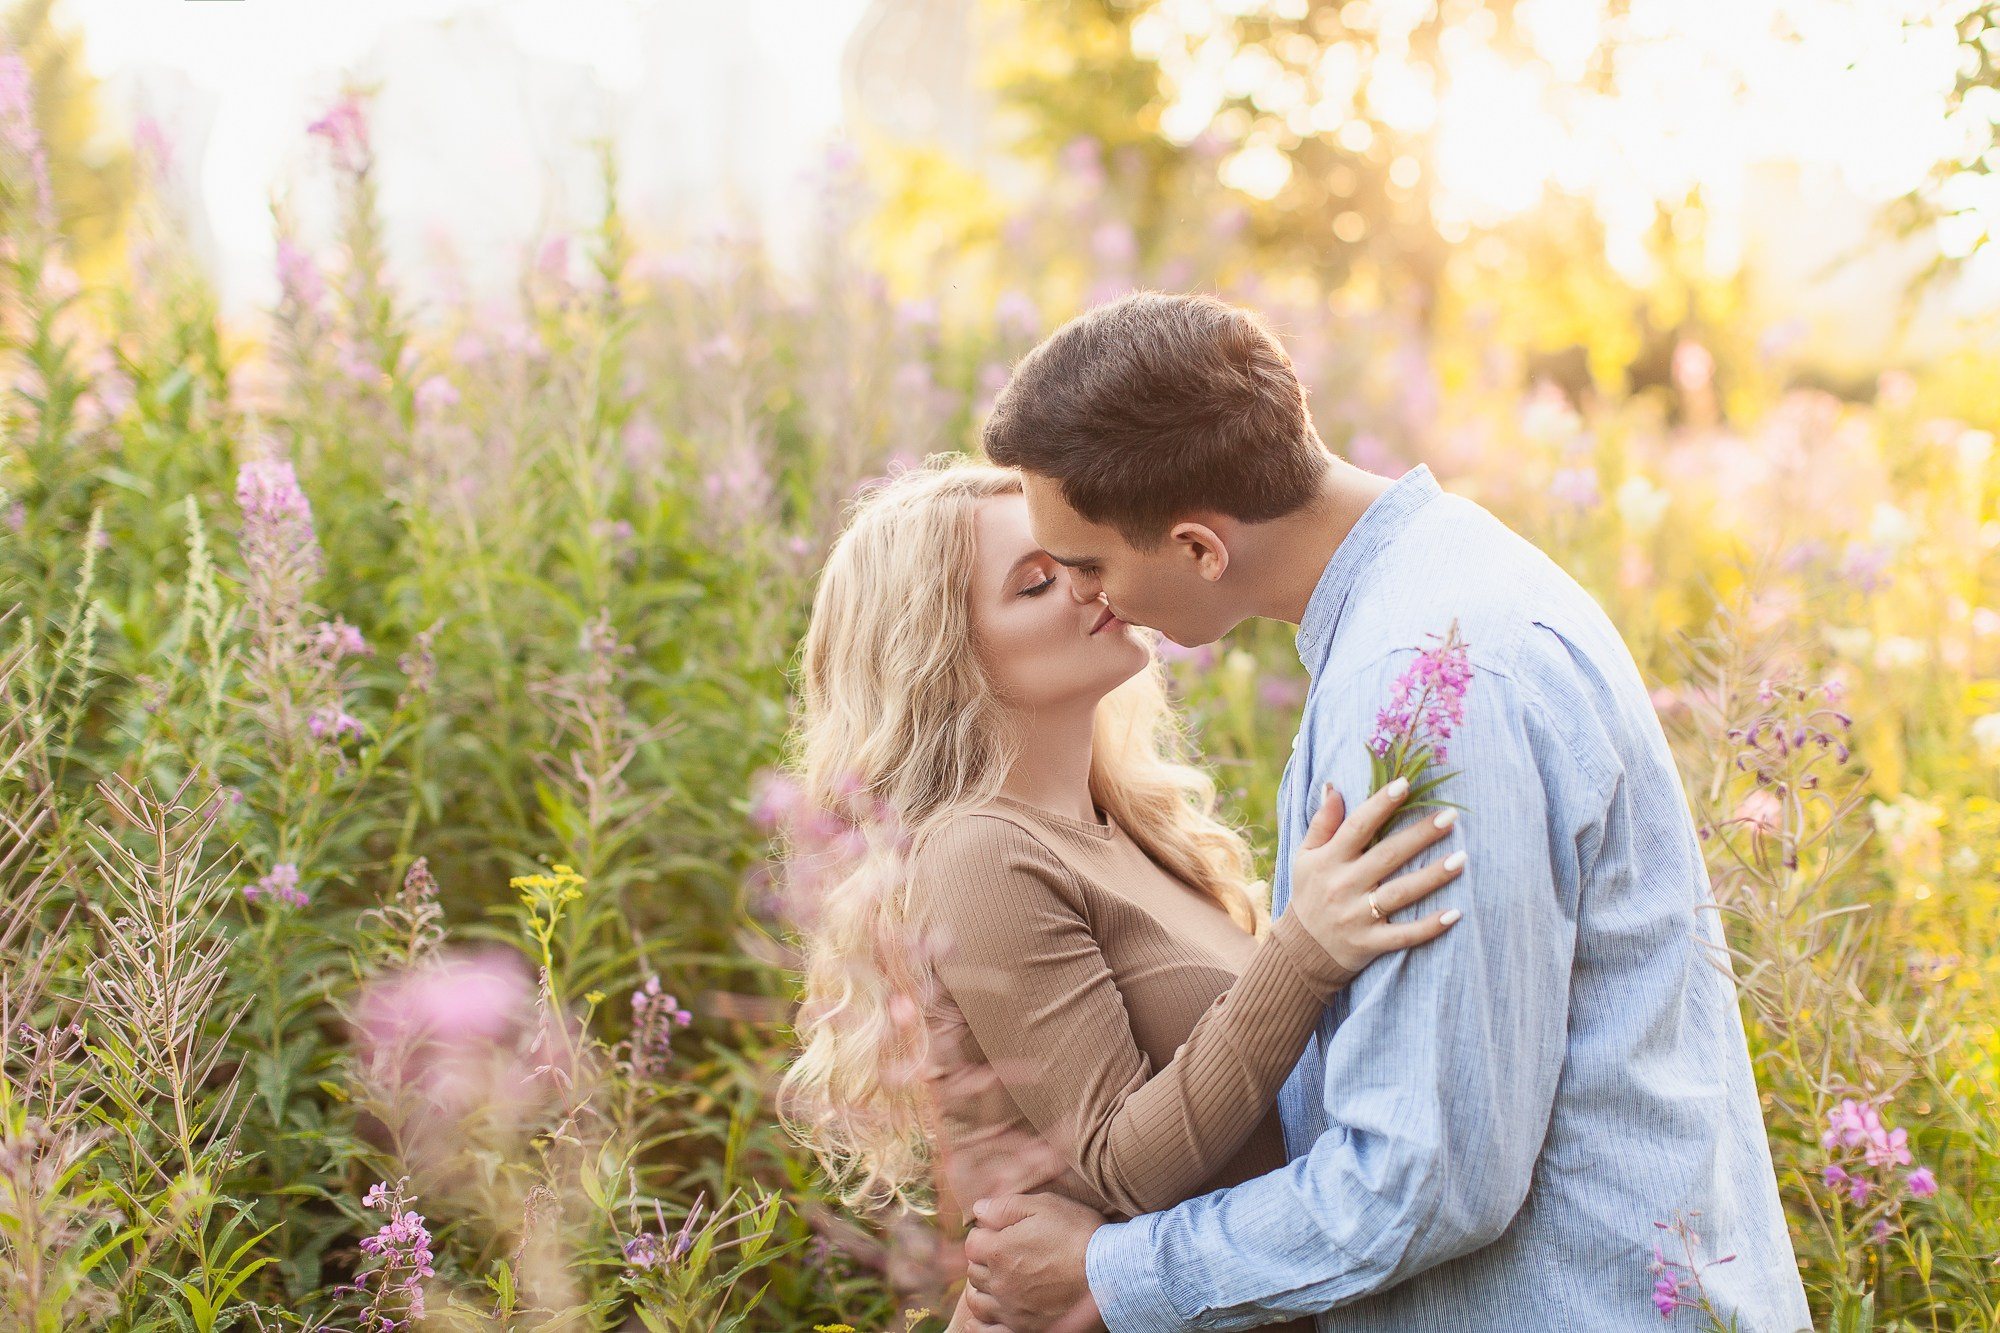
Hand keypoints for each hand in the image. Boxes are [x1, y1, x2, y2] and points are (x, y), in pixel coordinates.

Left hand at [961, 1193, 1106, 1332]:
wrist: (1109, 1272)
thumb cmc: (1079, 1234)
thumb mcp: (1045, 1205)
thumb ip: (1006, 1207)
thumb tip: (978, 1210)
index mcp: (999, 1251)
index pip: (973, 1242)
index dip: (986, 1233)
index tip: (1001, 1231)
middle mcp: (999, 1282)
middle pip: (975, 1271)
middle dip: (985, 1259)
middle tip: (1006, 1253)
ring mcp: (1011, 1309)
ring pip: (978, 1301)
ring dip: (984, 1289)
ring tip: (1000, 1281)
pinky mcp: (1025, 1328)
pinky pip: (989, 1332)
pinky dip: (983, 1325)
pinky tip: (989, 1316)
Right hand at [1289, 776, 1464, 975]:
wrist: (1301, 950)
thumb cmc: (1310, 892)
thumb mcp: (1306, 856)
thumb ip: (1322, 823)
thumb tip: (1334, 787)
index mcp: (1329, 860)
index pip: (1357, 827)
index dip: (1380, 805)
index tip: (1405, 784)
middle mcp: (1344, 886)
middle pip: (1387, 856)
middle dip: (1420, 835)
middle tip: (1451, 815)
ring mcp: (1358, 916)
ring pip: (1400, 894)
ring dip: (1432, 877)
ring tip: (1462, 858)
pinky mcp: (1370, 943)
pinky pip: (1403, 935)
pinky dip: (1428, 927)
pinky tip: (1454, 914)